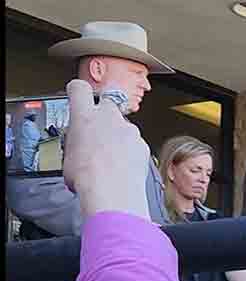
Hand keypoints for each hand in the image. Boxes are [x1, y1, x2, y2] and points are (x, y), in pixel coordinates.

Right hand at [63, 79, 149, 219]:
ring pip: (122, 127)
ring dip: (117, 137)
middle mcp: (109, 117)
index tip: (78, 94)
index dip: (78, 91)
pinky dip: (129, 151)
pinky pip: (134, 143)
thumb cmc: (87, 175)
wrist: (112, 191)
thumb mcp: (67, 154)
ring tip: (109, 158)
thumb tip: (78, 146)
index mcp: (85, 115)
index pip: (79, 89)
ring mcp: (129, 130)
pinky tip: (121, 166)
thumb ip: (75, 140)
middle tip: (96, 133)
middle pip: (106, 105)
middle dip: (102, 116)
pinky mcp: (142, 144)